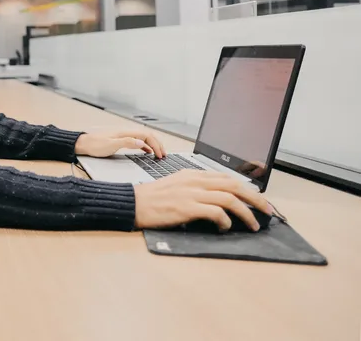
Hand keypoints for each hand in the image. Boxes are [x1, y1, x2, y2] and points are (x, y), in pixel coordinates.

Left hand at [76, 130, 164, 158]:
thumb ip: (126, 143)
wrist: (82, 144)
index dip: (156, 145)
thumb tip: (140, 142)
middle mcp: (125, 132)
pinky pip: (137, 141)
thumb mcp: (110, 145)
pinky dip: (145, 146)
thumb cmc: (94, 145)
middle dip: (157, 144)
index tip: (160, 155)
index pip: (146, 136)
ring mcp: (123, 135)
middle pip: (147, 135)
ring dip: (152, 145)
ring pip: (143, 138)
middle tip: (164, 154)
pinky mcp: (120, 139)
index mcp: (125, 132)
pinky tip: (147, 151)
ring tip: (159, 154)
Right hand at [133, 170, 273, 230]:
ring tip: (253, 225)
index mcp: (193, 174)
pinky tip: (226, 227)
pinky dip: (226, 221)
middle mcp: (195, 180)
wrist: (133, 203)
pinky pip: (216, 212)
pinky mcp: (187, 207)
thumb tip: (218, 200)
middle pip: (234, 185)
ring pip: (230, 198)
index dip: (248, 189)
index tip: (259, 200)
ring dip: (246, 213)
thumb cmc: (153, 198)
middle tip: (268, 211)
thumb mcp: (177, 185)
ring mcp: (191, 193)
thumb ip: (196, 188)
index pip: (228, 177)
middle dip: (256, 199)